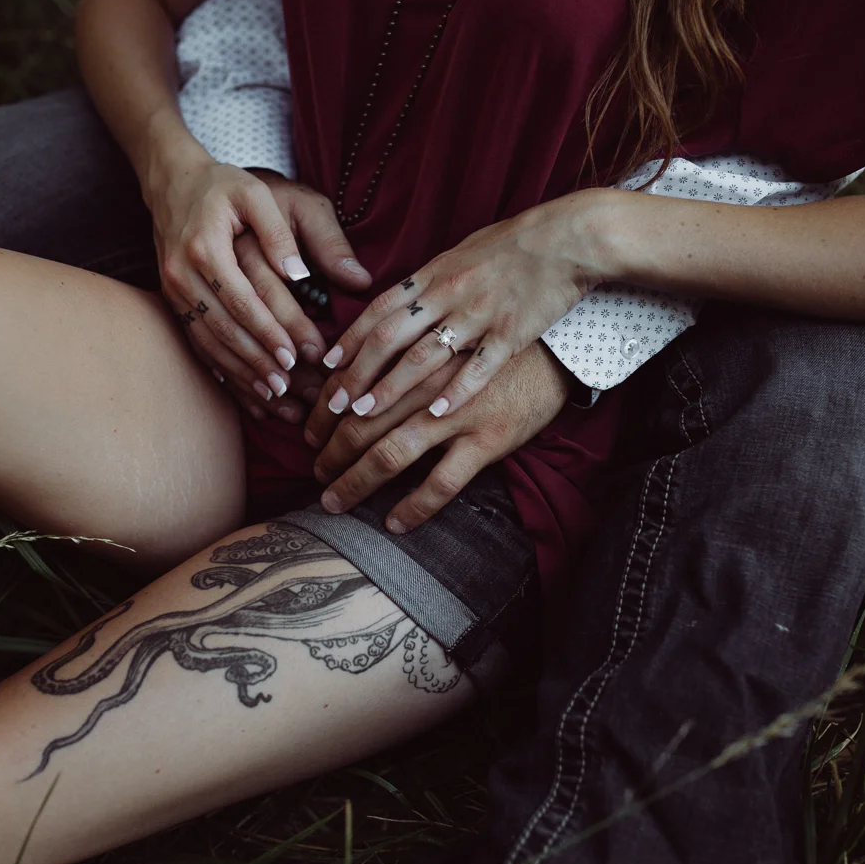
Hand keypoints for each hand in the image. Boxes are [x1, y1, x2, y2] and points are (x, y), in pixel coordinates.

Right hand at [143, 139, 314, 397]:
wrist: (172, 182)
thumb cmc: (223, 186)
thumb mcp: (255, 193)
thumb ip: (279, 233)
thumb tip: (300, 274)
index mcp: (206, 248)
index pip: (242, 300)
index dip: (269, 331)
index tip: (297, 357)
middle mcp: (182, 274)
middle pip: (224, 329)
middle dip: (257, 362)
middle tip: (289, 389)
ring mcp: (172, 290)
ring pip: (208, 342)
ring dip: (240, 373)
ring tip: (272, 396)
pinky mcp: (172, 300)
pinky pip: (196, 341)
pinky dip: (220, 367)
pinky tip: (242, 386)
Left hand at [307, 341, 570, 532]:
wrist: (557, 351)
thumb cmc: (493, 347)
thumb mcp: (445, 340)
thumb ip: (406, 358)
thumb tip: (361, 381)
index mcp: (413, 358)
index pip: (354, 389)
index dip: (324, 415)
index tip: (307, 434)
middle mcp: (427, 386)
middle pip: (361, 423)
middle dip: (329, 453)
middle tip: (313, 473)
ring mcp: (457, 415)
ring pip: (391, 452)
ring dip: (355, 481)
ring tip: (333, 501)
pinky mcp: (488, 440)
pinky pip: (442, 482)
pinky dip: (414, 506)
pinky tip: (393, 523)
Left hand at [318, 191, 601, 423]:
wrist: (570, 237)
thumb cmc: (517, 245)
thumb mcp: (463, 254)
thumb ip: (431, 282)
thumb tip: (398, 302)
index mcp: (434, 274)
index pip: (379, 310)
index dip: (350, 339)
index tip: (325, 366)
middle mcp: (448, 293)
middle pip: (390, 338)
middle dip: (357, 374)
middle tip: (332, 406)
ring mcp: (479, 314)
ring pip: (424, 355)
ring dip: (390, 387)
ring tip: (364, 415)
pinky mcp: (512, 333)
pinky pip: (479, 366)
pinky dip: (455, 391)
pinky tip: (435, 414)